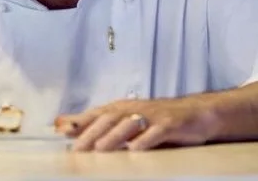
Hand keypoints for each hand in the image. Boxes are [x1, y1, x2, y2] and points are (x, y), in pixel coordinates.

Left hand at [54, 97, 210, 151]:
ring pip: (130, 124)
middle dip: (92, 131)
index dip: (80, 120)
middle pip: (110, 118)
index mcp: (124, 108)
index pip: (97, 113)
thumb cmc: (158, 120)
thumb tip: (66, 128)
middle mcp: (136, 109)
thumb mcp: (129, 121)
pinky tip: (135, 149)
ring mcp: (154, 116)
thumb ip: (101, 125)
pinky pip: (156, 132)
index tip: (61, 129)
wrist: (197, 113)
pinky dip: (145, 140)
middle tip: (78, 147)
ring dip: (114, 136)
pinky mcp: (171, 124)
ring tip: (100, 148)